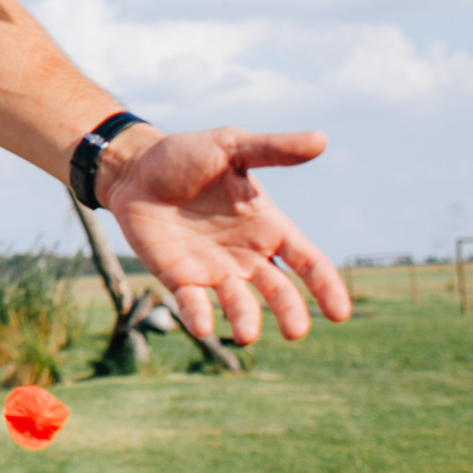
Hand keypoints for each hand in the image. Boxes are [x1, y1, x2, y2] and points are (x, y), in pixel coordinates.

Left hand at [101, 126, 350, 344]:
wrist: (133, 169)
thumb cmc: (186, 155)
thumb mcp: (230, 147)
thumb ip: (272, 149)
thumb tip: (321, 139)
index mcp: (268, 226)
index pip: (307, 261)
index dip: (325, 286)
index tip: (339, 313)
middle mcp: (247, 255)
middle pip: (278, 291)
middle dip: (289, 311)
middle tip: (294, 331)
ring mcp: (214, 270)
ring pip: (238, 304)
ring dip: (245, 319)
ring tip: (247, 333)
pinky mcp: (180, 278)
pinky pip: (193, 303)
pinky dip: (199, 316)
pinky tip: (201, 326)